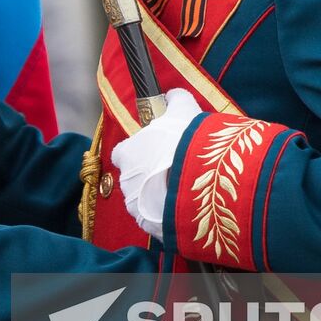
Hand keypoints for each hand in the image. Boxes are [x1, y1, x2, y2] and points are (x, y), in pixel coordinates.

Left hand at [112, 89, 203, 238]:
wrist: (198, 180)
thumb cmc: (185, 141)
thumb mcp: (183, 111)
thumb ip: (175, 99)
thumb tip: (172, 94)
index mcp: (126, 153)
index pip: (122, 152)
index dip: (138, 151)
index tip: (154, 150)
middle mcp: (124, 180)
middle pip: (134, 177)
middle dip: (149, 176)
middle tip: (174, 171)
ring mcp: (135, 206)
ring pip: (143, 201)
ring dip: (157, 197)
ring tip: (182, 191)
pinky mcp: (149, 226)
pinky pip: (155, 220)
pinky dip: (166, 215)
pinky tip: (184, 207)